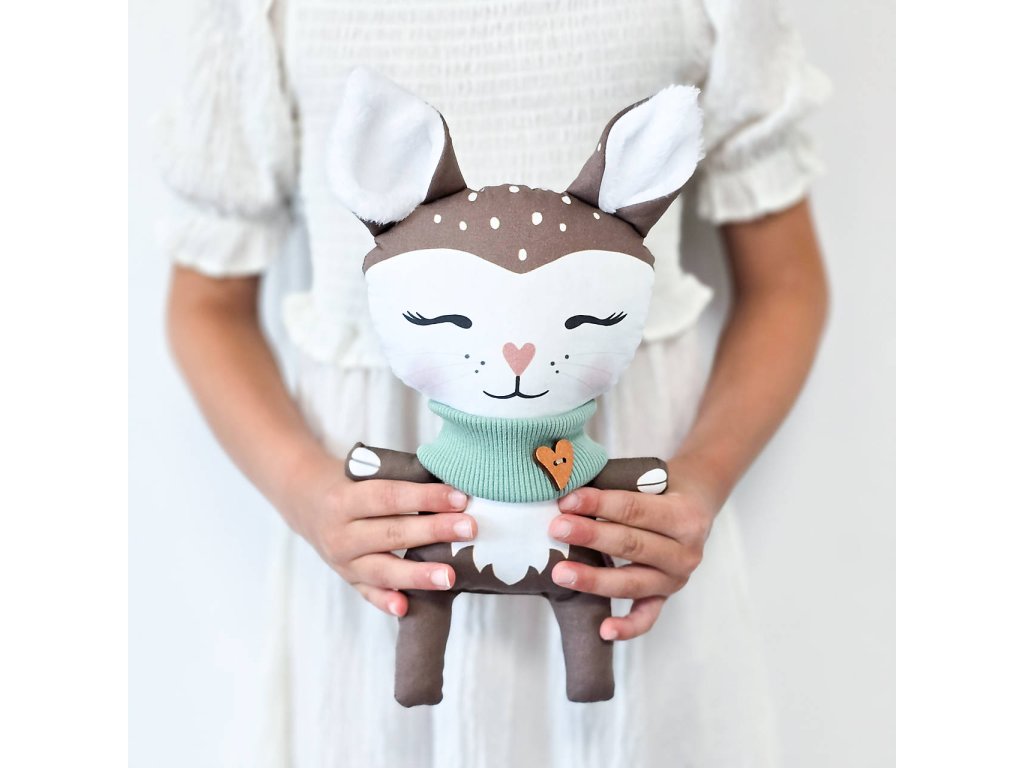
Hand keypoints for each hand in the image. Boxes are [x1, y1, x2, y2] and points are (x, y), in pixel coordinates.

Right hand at [284, 459, 475, 617]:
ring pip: (383, 570)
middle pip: (391, 533)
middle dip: (433, 531)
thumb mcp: (364, 473)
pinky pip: (369, 594)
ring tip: (450, 576)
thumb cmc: (350, 483)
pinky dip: (386, 602)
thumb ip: (399, 480)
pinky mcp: (348, 580)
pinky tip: (406, 607)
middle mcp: (340, 533)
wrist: (306, 503)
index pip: (390, 497)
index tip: (459, 498)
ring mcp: (342, 562)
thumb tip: (450, 487)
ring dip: (418, 574)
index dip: (425, 498)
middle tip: (469, 529)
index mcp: (344, 499)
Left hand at [547, 471, 718, 641]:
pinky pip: (646, 617)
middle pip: (632, 545)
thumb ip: (616, 484)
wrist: (697, 501)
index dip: (599, 504)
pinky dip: (627, 626)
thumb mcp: (649, 478)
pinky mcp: (666, 597)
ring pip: (632, 582)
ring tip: (561, 572)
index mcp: (684, 516)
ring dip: (594, 579)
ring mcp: (676, 579)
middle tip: (556, 529)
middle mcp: (686, 552)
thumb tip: (568, 489)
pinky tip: (604, 630)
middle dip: (591, 536)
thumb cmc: (663, 487)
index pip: (635, 509)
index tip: (567, 501)